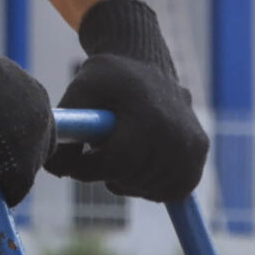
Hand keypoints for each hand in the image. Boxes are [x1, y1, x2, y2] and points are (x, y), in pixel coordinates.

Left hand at [51, 0, 208, 202]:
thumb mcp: (80, 89)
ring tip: (119, 153)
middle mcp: (177, 131)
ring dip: (127, 181)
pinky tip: (139, 164)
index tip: (73, 166)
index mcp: (148, 114)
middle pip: (132, 179)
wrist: (147, 64)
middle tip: (97, 156)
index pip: (117, 163)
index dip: (88, 170)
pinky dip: (151, 186)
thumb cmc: (109, 78)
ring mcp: (193, 144)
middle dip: (106, 174)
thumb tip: (54, 167)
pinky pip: (172, 191)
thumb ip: (66, 125)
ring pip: (150, 189)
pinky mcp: (200, 154)